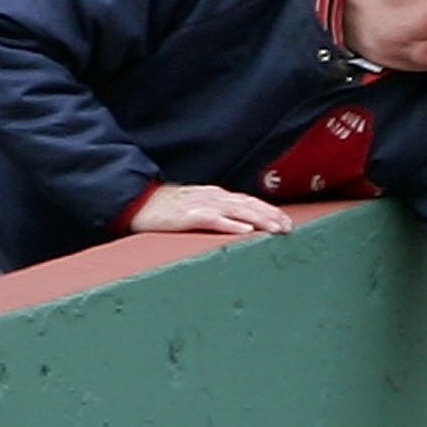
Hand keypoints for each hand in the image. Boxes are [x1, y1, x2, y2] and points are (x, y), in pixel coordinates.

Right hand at [127, 182, 291, 238]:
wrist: (137, 202)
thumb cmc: (169, 208)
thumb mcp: (199, 208)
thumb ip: (220, 214)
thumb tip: (243, 224)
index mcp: (217, 196)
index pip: (250, 202)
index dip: (270, 211)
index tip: (288, 221)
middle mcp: (213, 198)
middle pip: (249, 205)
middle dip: (271, 215)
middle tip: (290, 227)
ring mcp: (201, 205)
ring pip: (237, 210)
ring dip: (260, 219)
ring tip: (277, 229)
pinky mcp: (188, 215)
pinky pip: (213, 219)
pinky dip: (231, 223)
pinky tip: (246, 230)